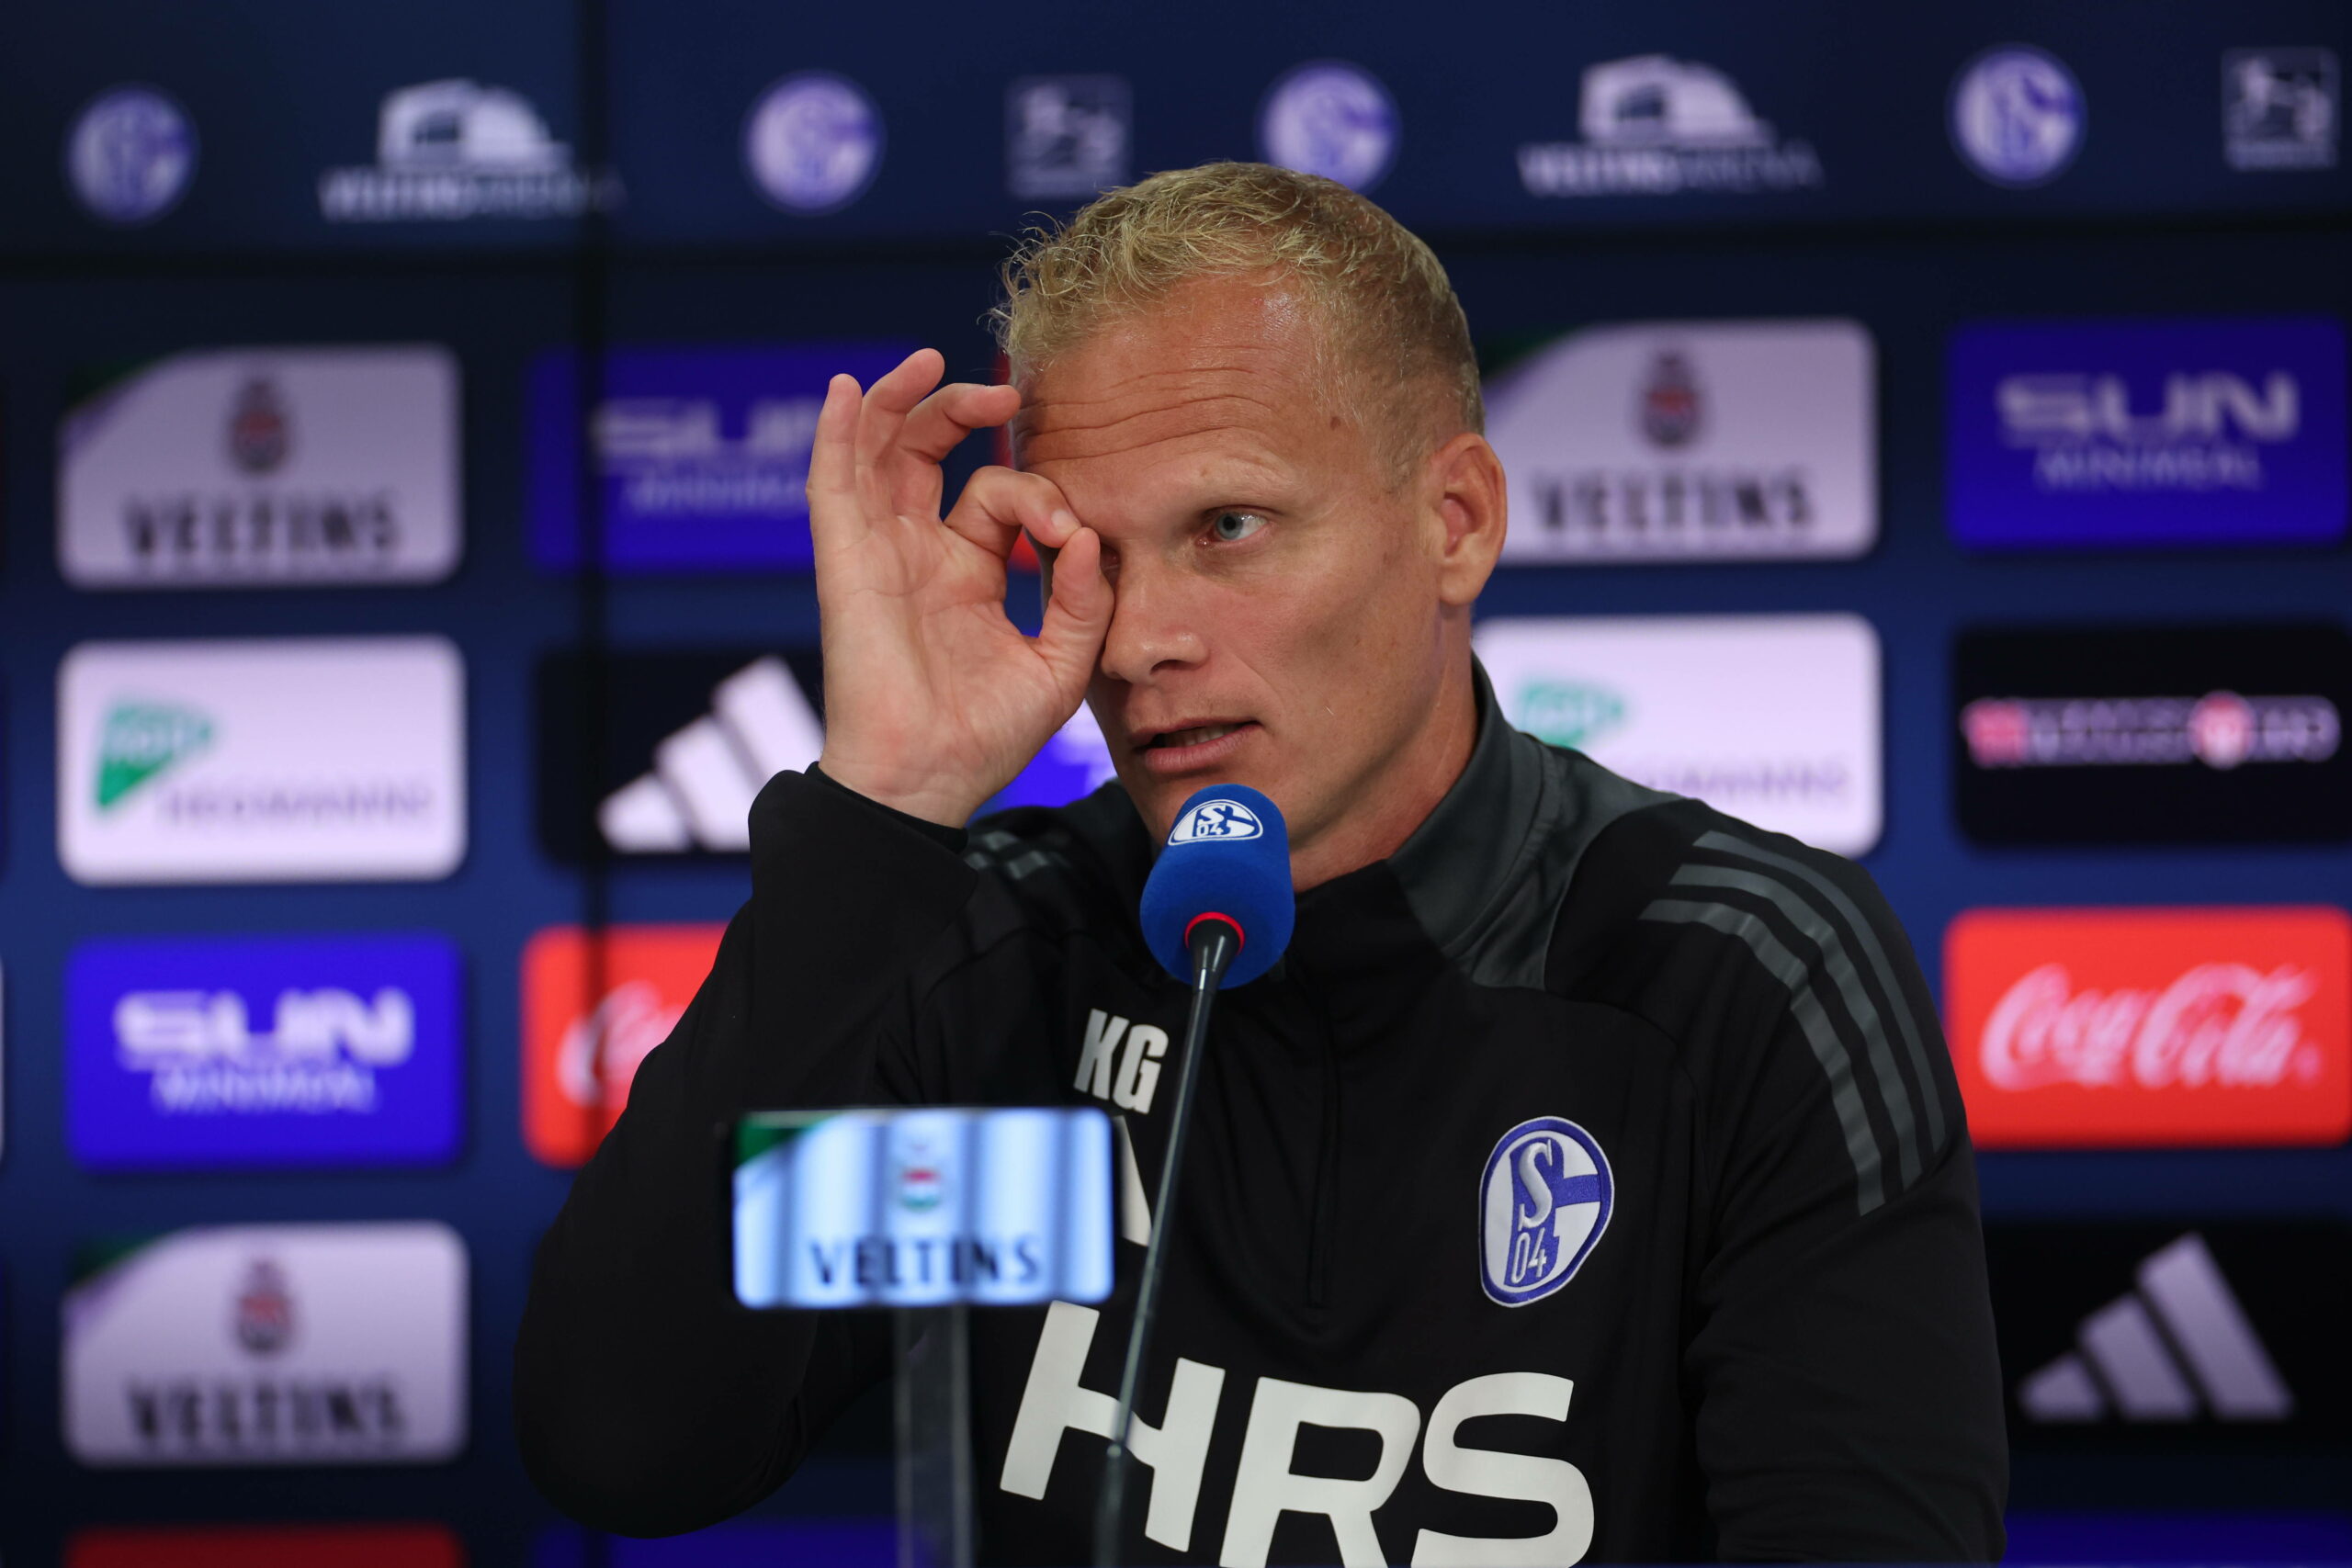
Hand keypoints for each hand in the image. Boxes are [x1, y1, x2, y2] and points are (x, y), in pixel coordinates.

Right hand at [807, 348, 1110, 825]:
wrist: (928, 782)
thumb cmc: (986, 737)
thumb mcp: (1060, 663)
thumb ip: (1082, 598)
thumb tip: (1085, 534)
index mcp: (963, 573)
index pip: (995, 497)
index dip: (1039, 497)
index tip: (1070, 534)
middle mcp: (914, 555)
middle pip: (923, 453)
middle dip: (960, 411)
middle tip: (1007, 394)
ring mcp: (876, 556)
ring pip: (874, 454)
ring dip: (897, 401)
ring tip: (928, 361)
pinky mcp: (846, 566)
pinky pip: (831, 487)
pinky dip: (836, 435)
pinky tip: (848, 391)